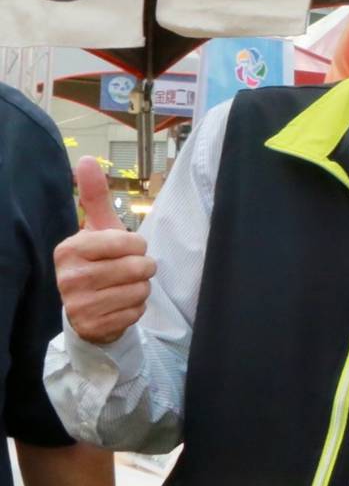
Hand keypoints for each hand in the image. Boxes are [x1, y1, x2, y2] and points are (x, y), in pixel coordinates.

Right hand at [53, 157, 155, 344]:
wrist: (87, 307)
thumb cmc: (98, 261)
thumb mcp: (97, 229)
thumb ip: (95, 196)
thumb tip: (85, 159)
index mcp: (69, 249)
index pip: (129, 242)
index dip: (137, 246)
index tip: (125, 250)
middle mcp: (69, 277)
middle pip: (139, 268)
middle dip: (143, 269)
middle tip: (128, 271)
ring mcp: (78, 304)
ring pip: (140, 290)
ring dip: (140, 289)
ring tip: (123, 287)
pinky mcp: (93, 326)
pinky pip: (136, 312)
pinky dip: (135, 308)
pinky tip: (119, 305)